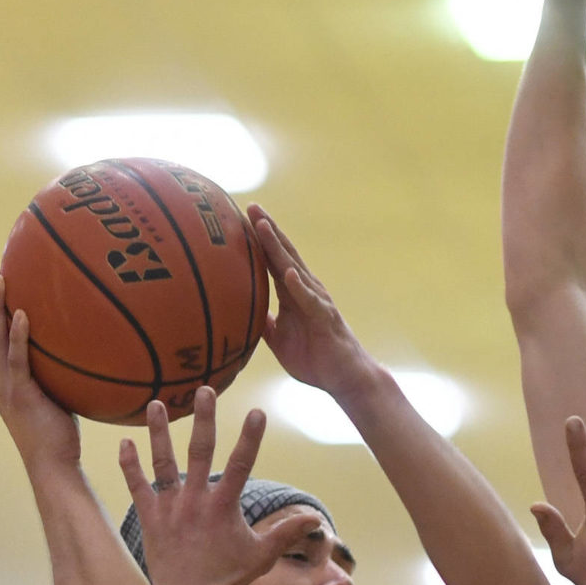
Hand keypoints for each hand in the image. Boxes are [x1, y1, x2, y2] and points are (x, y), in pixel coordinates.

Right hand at [0, 269, 81, 476]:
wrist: (54, 466)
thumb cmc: (60, 436)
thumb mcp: (57, 397)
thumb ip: (59, 374)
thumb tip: (82, 353)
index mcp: (3, 379)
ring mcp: (6, 387)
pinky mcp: (21, 395)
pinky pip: (18, 360)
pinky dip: (18, 336)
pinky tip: (25, 314)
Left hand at [117, 388, 298, 584]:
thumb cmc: (226, 579)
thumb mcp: (262, 556)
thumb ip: (287, 533)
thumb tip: (317, 519)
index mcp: (224, 506)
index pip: (241, 464)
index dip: (250, 438)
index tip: (257, 412)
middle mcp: (195, 500)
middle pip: (200, 450)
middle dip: (203, 418)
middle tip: (204, 389)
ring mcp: (170, 507)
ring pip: (163, 461)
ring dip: (158, 431)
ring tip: (154, 403)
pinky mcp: (150, 516)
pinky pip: (137, 485)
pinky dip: (129, 464)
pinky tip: (124, 442)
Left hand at [247, 207, 371, 398]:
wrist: (345, 379)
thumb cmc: (315, 360)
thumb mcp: (279, 341)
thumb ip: (264, 324)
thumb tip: (242, 315)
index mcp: (292, 294)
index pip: (272, 261)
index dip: (258, 240)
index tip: (240, 217)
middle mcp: (305, 290)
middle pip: (283, 254)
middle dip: (267, 230)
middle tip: (251, 206)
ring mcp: (316, 302)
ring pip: (294, 269)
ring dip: (278, 248)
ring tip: (263, 227)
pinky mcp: (325, 319)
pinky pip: (310, 301)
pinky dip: (299, 287)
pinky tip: (287, 273)